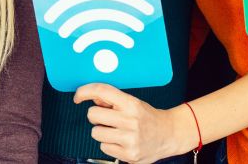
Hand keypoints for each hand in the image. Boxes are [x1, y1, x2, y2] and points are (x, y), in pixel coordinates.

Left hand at [74, 83, 189, 162]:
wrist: (169, 135)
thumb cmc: (147, 117)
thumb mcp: (132, 103)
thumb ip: (111, 100)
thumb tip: (90, 97)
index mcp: (131, 104)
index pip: (102, 91)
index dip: (85, 91)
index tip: (78, 97)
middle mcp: (131, 121)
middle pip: (92, 115)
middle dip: (95, 116)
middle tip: (106, 119)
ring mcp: (130, 140)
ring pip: (95, 133)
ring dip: (102, 132)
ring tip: (116, 131)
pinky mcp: (129, 155)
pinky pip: (103, 148)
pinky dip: (109, 145)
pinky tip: (121, 142)